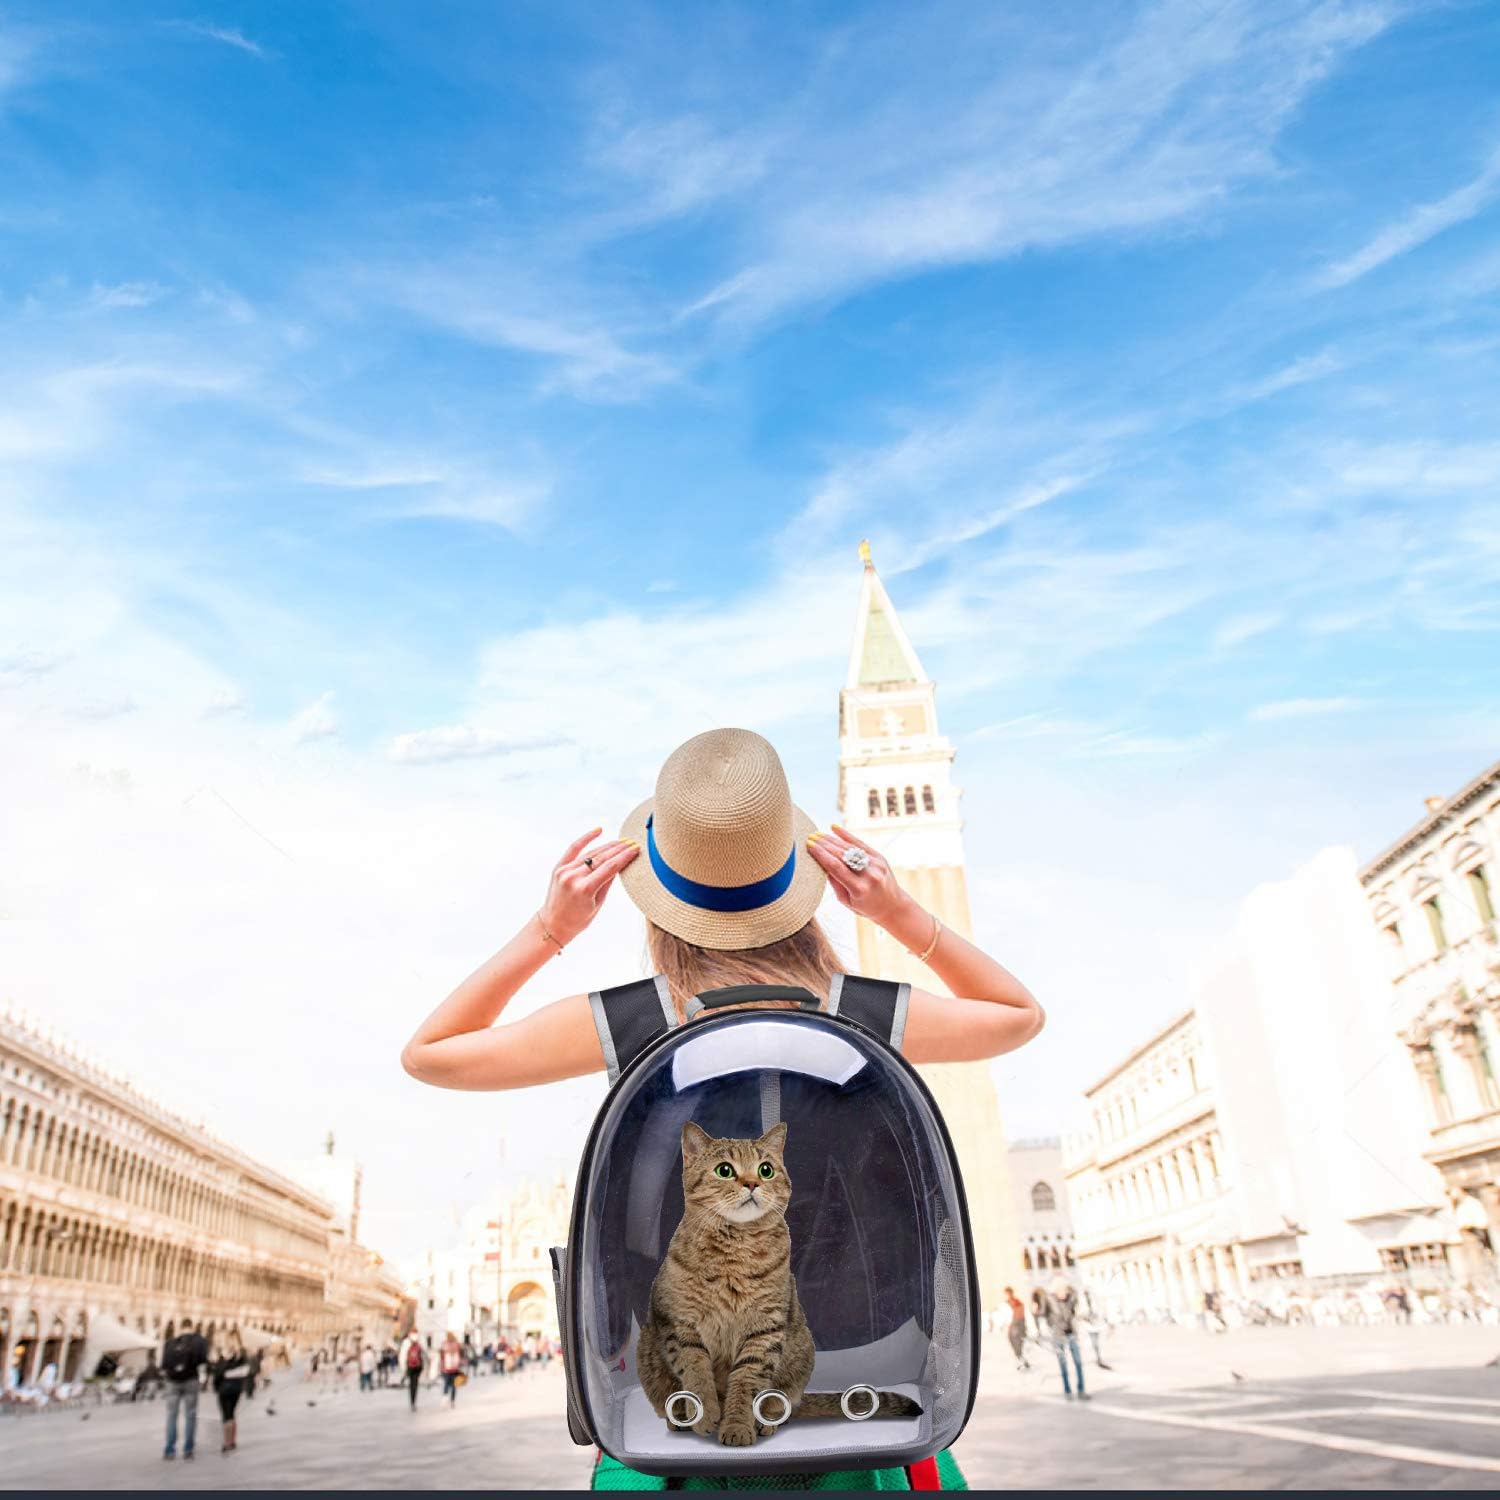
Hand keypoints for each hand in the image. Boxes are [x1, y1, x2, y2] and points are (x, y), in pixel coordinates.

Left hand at [540, 828, 638, 945]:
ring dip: (608, 846)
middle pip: (602, 858)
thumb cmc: (578, 919)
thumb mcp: (598, 904)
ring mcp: (565, 871)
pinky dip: (585, 839)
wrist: (553, 924)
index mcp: (585, 889)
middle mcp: (573, 877)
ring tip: (621, 841)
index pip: (610, 867)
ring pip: (591, 853)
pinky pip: (573, 849)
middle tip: (631, 843)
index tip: (635, 849)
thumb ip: (608, 882)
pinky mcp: (559, 867)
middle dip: (619, 849)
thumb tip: (620, 864)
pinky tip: (598, 831)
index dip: (624, 857)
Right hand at [806, 823, 922, 938]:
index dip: (820, 855)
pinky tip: (833, 828)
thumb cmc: (866, 907)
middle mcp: (869, 874)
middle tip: (810, 837)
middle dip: (824, 845)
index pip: (835, 867)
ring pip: (849, 848)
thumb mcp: (846, 901)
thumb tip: (821, 863)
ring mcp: (876, 864)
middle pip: (841, 855)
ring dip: (832, 840)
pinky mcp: (879, 857)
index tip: (809, 846)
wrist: (893, 905)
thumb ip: (834, 883)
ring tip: (818, 835)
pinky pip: (860, 843)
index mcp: (859, 888)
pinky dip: (846, 835)